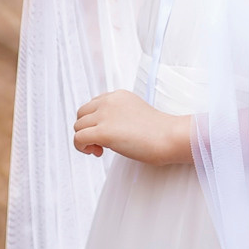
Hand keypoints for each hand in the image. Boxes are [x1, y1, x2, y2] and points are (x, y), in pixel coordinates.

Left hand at [73, 90, 192, 165]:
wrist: (170, 137)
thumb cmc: (160, 132)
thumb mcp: (136, 114)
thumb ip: (120, 116)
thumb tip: (106, 131)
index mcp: (118, 95)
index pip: (93, 104)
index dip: (96, 121)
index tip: (107, 133)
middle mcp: (108, 101)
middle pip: (81, 114)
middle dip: (87, 129)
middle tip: (101, 144)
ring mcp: (105, 115)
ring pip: (78, 126)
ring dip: (85, 139)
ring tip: (100, 150)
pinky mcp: (103, 131)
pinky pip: (78, 138)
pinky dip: (81, 147)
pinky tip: (97, 153)